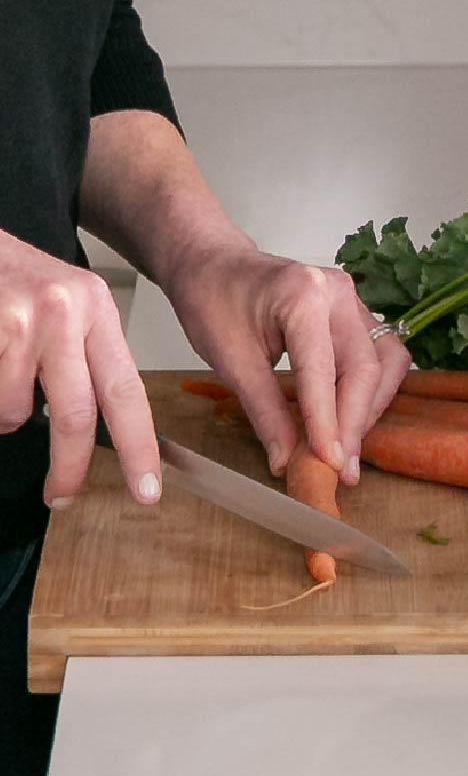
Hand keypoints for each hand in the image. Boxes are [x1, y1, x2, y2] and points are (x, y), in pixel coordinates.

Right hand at [0, 229, 161, 508]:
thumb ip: (84, 358)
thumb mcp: (66, 305)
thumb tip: (95, 429)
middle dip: (69, 466)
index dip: (138, 446)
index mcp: (95, 310)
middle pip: (77, 415)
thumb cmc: (13, 279)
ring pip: (15, 411)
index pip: (127, 390)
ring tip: (3, 381)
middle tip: (63, 495)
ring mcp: (19, 319)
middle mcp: (63, 312)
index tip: (146, 489)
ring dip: (8, 414)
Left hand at [164, 241, 410, 483]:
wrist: (212, 264)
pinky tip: (351, 417)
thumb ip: (265, 412)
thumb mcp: (230, 361)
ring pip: (386, 363)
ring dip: (372, 408)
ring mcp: (354, 300)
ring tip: (348, 446)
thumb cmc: (212, 302)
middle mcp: (339, 293)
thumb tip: (287, 461)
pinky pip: (381, 355)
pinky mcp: (358, 312)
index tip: (329, 464)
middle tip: (341, 468)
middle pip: (367, 368)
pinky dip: (372, 391)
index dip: (327, 423)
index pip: (324, 371)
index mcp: (304, 296)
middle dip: (355, 422)